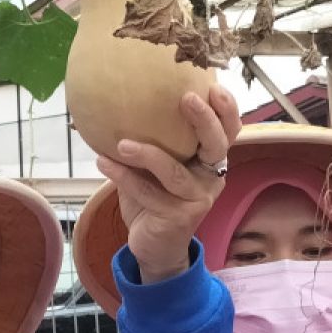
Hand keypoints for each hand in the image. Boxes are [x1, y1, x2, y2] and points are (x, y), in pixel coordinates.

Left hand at [96, 85, 240, 283]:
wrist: (154, 246)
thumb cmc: (154, 198)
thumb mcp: (158, 166)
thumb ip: (156, 140)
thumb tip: (125, 98)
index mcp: (209, 160)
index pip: (228, 131)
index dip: (227, 110)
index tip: (212, 86)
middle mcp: (211, 178)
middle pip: (215, 145)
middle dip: (204, 120)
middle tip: (185, 99)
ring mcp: (198, 199)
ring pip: (174, 172)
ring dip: (146, 154)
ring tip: (121, 144)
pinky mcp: (179, 218)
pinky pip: (148, 193)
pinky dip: (123, 177)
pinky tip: (104, 163)